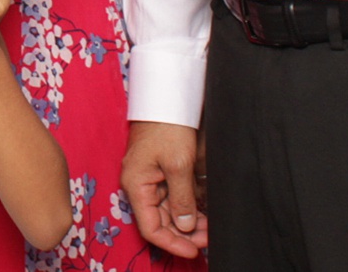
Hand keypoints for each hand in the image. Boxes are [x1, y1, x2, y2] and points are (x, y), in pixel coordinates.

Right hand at [122, 120, 207, 257]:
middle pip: (160, 221)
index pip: (150, 227)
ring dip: (188, 222)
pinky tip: (204, 212)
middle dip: (184, 233)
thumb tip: (184, 227)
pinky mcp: (161, 171)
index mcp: (136, 185)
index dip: (172, 243)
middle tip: (210, 237)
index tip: (194, 250)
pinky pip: (173, 197)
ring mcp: (151, 178)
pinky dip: (188, 207)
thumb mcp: (179, 165)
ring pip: (169, 211)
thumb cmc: (168, 126)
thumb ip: (182, 199)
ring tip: (211, 226)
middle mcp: (140, 185)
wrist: (168, 98)